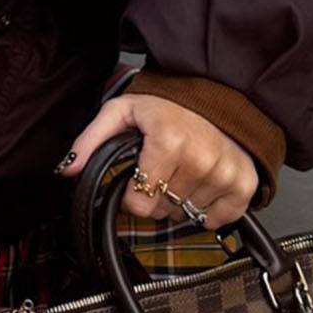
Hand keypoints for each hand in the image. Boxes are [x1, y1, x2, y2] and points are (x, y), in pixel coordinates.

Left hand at [57, 92, 255, 226]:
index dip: (129, 196)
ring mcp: (226, 173)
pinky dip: (205, 210)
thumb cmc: (168, 105)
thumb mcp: (120, 112)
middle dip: (153, 197)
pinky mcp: (244, 184)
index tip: (134, 179)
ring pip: (186, 215)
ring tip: (180, 174)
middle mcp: (201, 159)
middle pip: (161, 212)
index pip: (139, 203)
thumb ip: (90, 141)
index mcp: (169, 142)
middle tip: (159, 173)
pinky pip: (217, 218)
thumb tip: (68, 169)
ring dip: (178, 202)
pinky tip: (199, 187)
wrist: (216, 94)